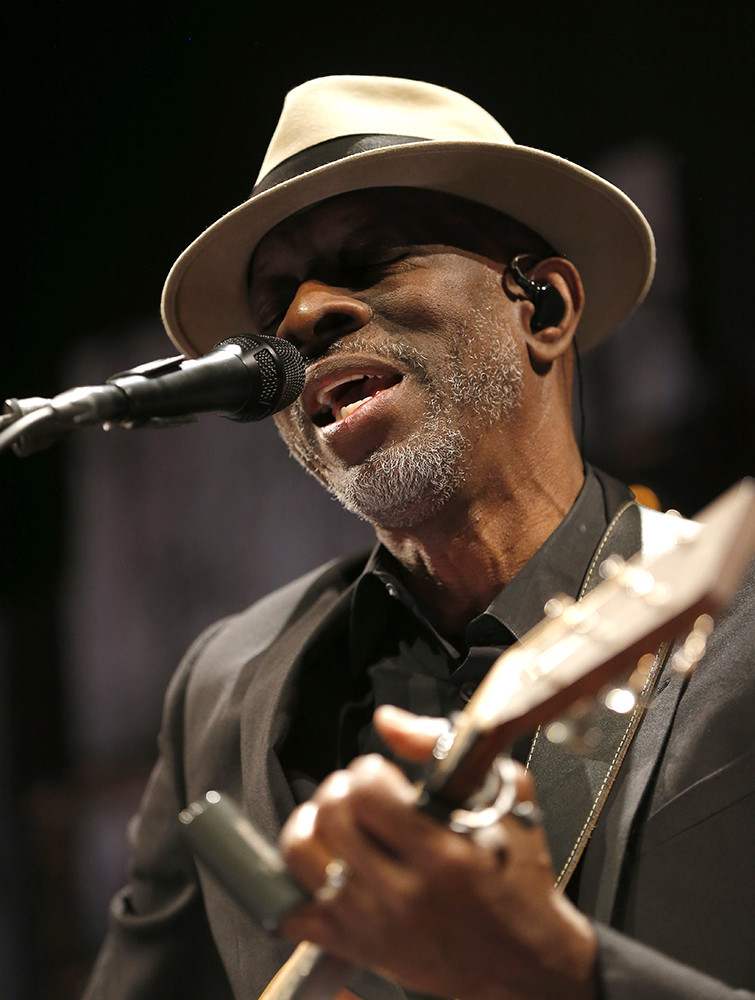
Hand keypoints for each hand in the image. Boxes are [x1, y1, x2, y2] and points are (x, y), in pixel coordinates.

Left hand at [279, 707, 597, 999]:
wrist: (524, 963)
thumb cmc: (517, 878)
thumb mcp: (505, 797)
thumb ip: (444, 747)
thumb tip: (389, 722)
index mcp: (442, 854)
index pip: (367, 791)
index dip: (369, 770)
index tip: (382, 775)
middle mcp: (402, 893)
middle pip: (330, 816)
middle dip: (341, 790)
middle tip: (361, 796)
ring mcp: (373, 923)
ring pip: (302, 856)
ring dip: (313, 827)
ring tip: (338, 824)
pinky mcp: (355, 946)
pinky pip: (293, 910)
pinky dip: (298, 882)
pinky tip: (326, 867)